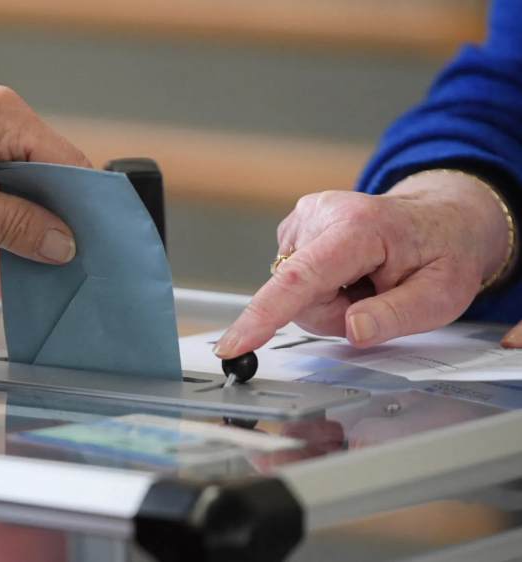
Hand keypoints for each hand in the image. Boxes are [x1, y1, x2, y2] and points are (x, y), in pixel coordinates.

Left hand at [0, 85, 91, 263]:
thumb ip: (15, 225)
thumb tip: (63, 246)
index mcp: (3, 115)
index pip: (65, 160)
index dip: (75, 202)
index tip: (75, 239)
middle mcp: (0, 117)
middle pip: (45, 176)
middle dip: (31, 217)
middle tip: (17, 246)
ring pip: (22, 188)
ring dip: (5, 222)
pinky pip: (0, 190)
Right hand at [214, 171, 509, 357]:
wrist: (441, 218)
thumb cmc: (442, 254)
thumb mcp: (442, 295)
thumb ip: (397, 316)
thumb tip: (353, 330)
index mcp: (359, 228)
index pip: (300, 278)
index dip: (264, 314)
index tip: (234, 344)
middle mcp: (321, 214)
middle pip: (298, 296)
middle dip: (332, 313)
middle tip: (374, 298)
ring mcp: (304, 217)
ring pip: (293, 292)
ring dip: (328, 301)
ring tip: (365, 282)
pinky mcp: (294, 228)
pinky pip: (293, 280)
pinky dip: (321, 287)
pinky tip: (349, 273)